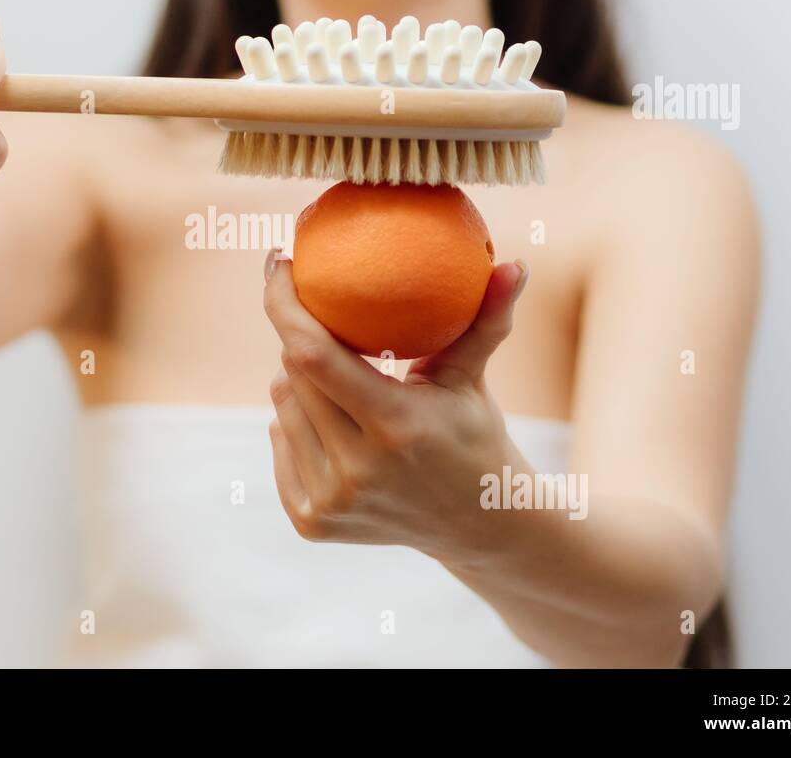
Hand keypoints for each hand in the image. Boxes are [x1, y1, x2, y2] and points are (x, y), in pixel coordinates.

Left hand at [262, 248, 530, 565]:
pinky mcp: (312, 521)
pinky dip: (297, 422)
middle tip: (330, 328)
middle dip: (302, 338)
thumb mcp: (474, 377)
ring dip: (299, 380)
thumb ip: (487, 319)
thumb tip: (512, 264)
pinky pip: (279, 441)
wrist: (476, 525)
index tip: (278, 264)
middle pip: (292, 375)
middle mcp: (358, 471)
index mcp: (397, 427)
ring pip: (281, 406)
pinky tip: (334, 423)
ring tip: (342, 381)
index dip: (284, 305)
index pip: (313, 356)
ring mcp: (331, 502)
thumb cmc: (473, 434)